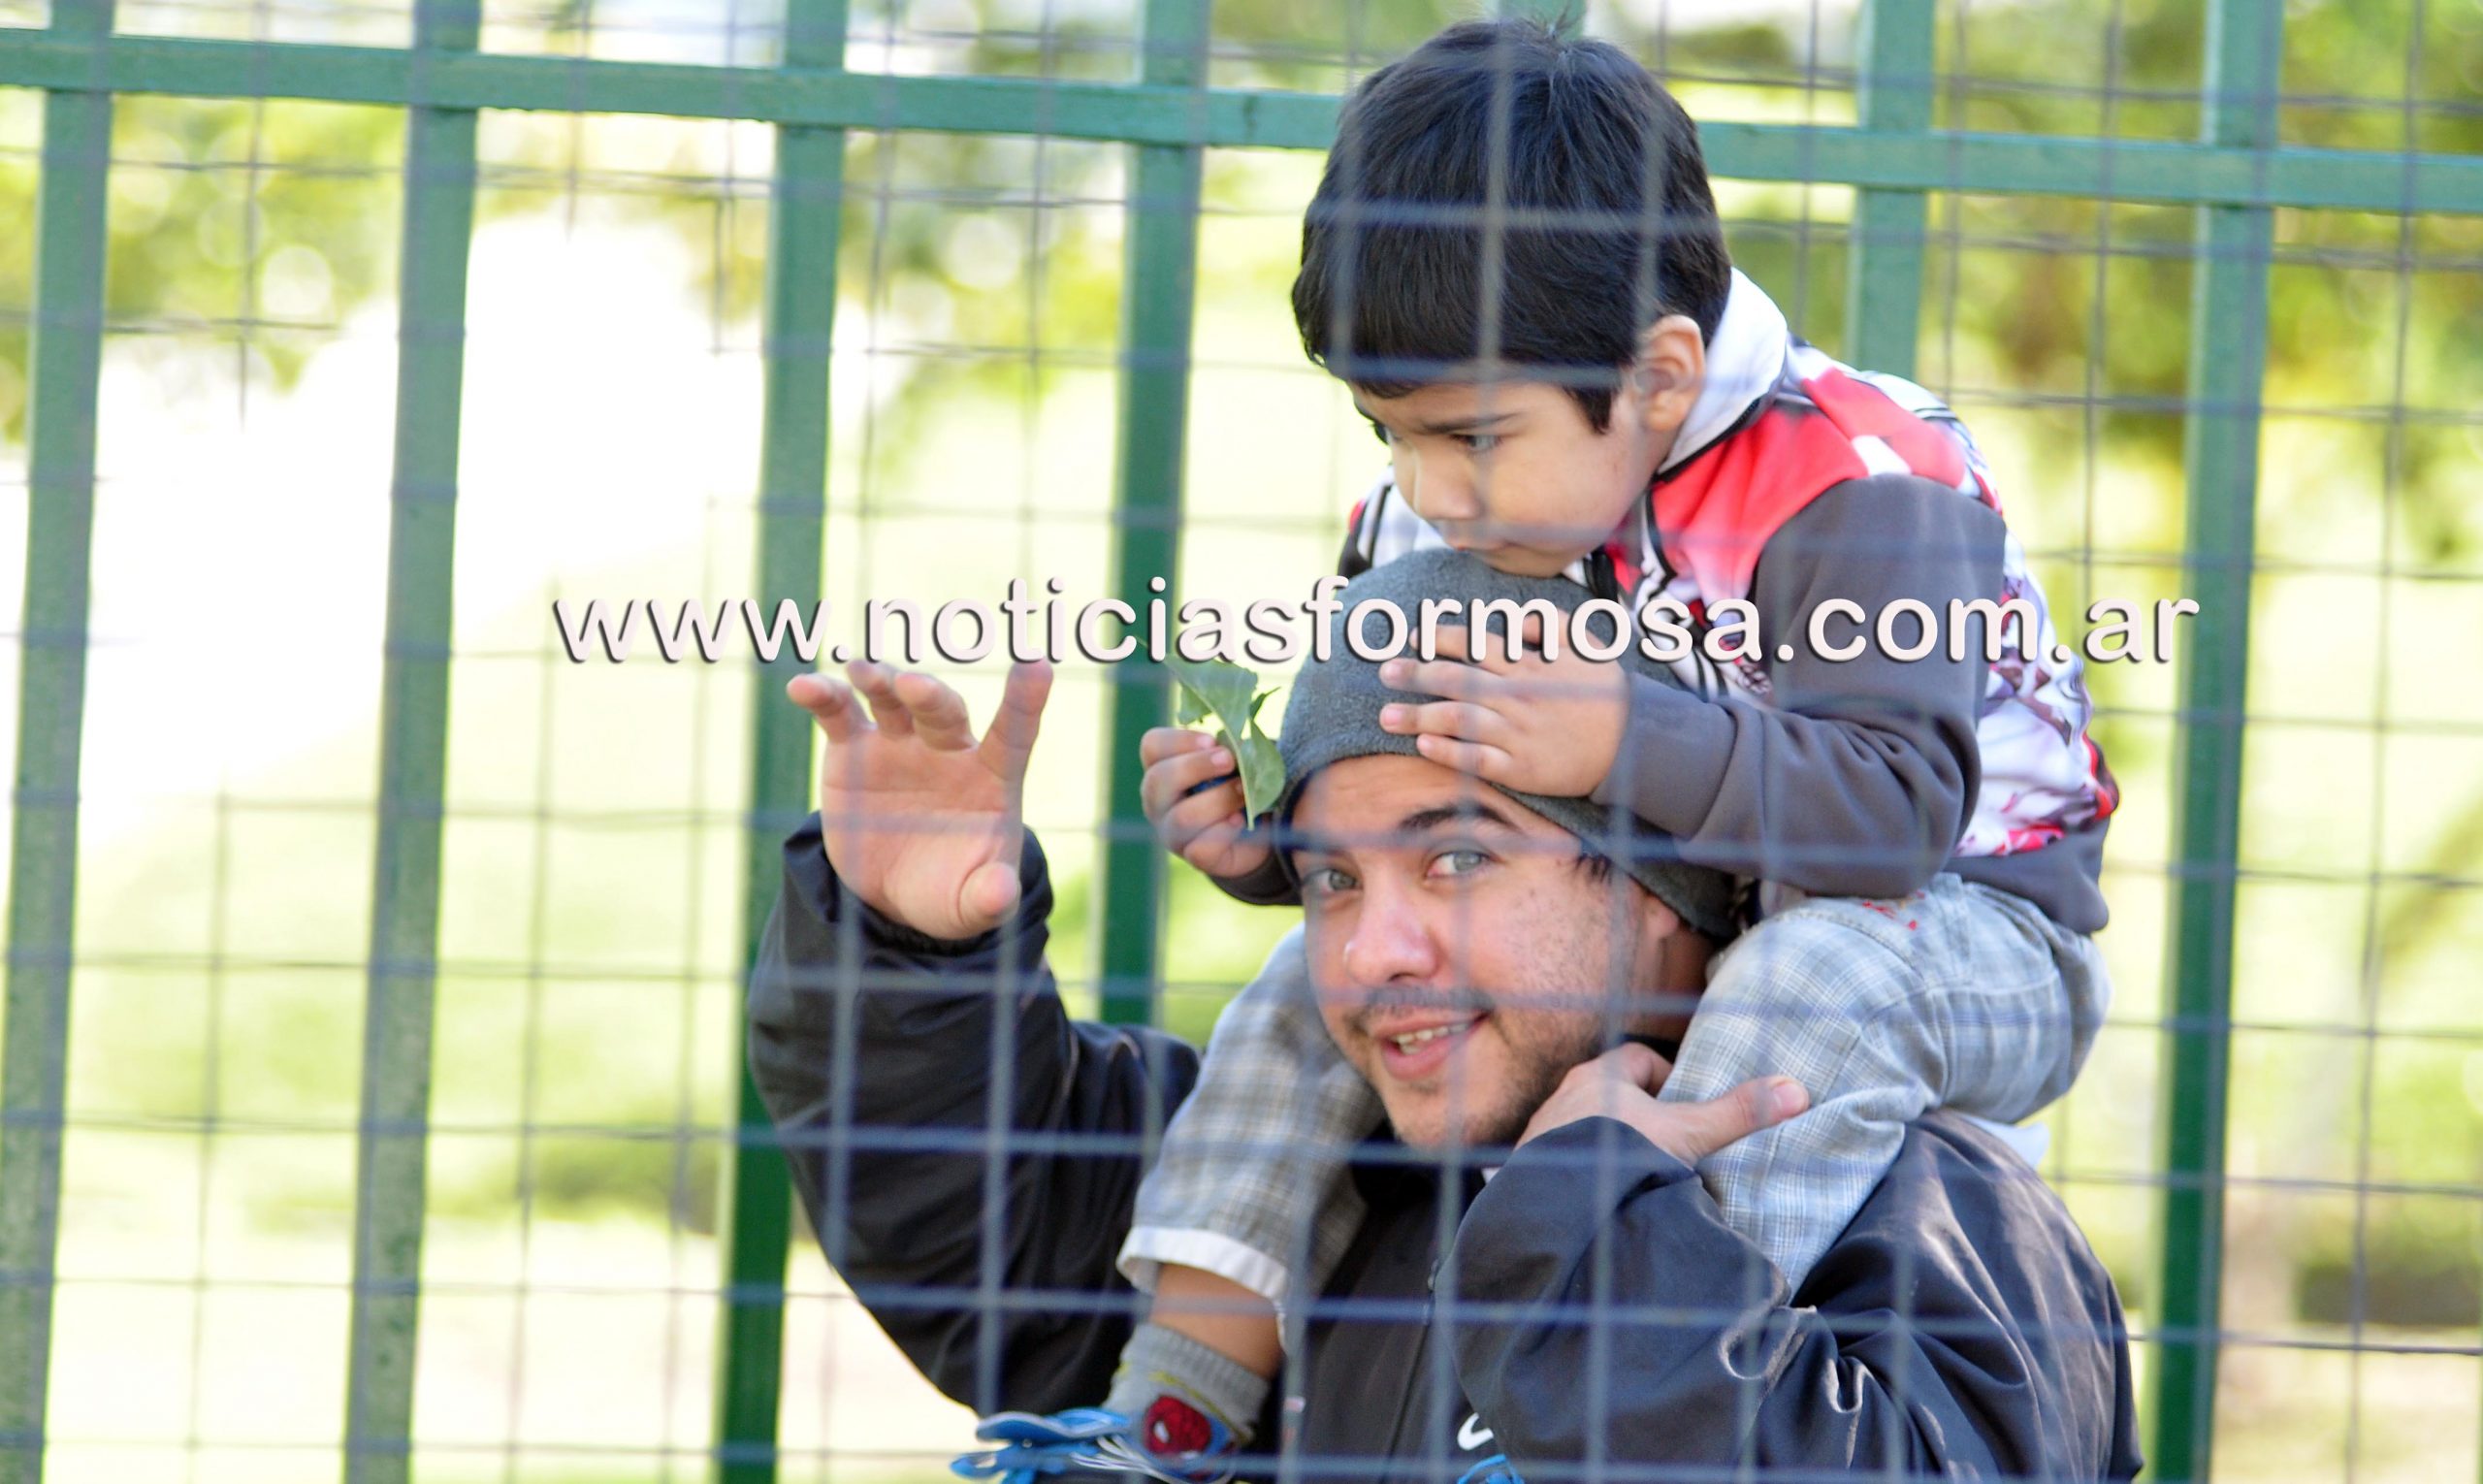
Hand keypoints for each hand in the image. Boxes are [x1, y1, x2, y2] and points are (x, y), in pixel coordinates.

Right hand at [787, 659, 1051, 941]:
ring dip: (880, 681)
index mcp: (989, 779)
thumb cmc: (951, 891)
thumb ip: (989, 898)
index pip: (1012, 735)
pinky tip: (803, 688)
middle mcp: (946, 750)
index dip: (1025, 702)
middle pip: (943, 712)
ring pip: (892, 700)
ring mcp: (899, 744)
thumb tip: (1002, 896)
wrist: (895, 895)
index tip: (1038, 665)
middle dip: (929, 696)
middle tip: (913, 687)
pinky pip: (838, 715)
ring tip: (861, 672)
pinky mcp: (853, 751)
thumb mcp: (973, 906)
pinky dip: (823, 696)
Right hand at [1138, 726, 1275, 881]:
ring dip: (1219, 799)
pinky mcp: (1193, 856)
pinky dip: (1225, 830)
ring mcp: (1171, 832)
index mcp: (1162, 767)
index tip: (1212, 740)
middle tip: (1229, 760)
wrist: (1256, 831)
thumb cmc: (1238, 783)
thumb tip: (1239, 746)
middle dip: (1197, 766)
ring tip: (1244, 791)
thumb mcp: (1235, 760)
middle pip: (1159, 779)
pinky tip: (1240, 820)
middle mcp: (1158, 800)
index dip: (1179, 740)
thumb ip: (1232, 750)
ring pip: (1182, 816)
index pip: (1152, 745)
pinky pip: (1201, 848)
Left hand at [1375, 623, 1628, 795]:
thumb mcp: (1584, 646)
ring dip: (1420, 718)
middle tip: (1385, 673)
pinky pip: (1477, 760)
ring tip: (1387, 717)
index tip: (1413, 638)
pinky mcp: (1520, 769)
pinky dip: (1450, 754)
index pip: (1475, 647)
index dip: (1440, 640)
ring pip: (1459, 721)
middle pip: (1457, 682)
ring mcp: (1517, 734)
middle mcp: (1517, 697)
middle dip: (1417, 676)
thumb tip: (1514, 617)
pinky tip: (1424, 748)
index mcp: (1529, 666)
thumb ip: (1548, 625)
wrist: (1632, 745)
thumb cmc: (1603, 693)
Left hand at [1516, 1042, 1807, 1167]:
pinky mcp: (1529, 1168)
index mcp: (1599, 1078)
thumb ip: (1738, 1114)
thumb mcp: (1687, 1134)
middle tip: (1667, 1142)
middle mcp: (1564, 1097)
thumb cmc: (1622, 1158)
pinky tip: (1602, 1194)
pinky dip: (1584, 1170)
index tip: (1683, 1103)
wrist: (1559, 1208)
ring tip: (1636, 1172)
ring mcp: (1542, 1134)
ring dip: (1607, 1143)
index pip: (1635, 1058)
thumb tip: (1797, 1090)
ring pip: (1583, 1127)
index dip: (1664, 1076)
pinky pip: (1562, 1160)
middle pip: (1608, 1092)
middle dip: (1637, 1114)